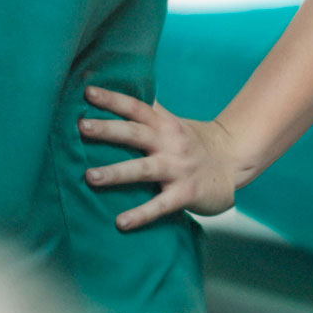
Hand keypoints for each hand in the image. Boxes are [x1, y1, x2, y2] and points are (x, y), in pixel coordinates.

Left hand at [79, 85, 241, 230]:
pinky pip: (161, 205)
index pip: (136, 106)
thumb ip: (148, 112)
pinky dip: (141, 214)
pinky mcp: (185, 193)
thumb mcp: (172, 123)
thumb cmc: (193, 142)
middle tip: (81, 126)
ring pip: (143, 169)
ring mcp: (178, 168)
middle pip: (135, 133)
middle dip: (108, 129)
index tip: (87, 91)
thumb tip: (116, 94)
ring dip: (116, 172)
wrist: (232, 161)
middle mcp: (169, 142)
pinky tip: (121, 222)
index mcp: (164, 124)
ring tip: (89, 177)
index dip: (112, 98)